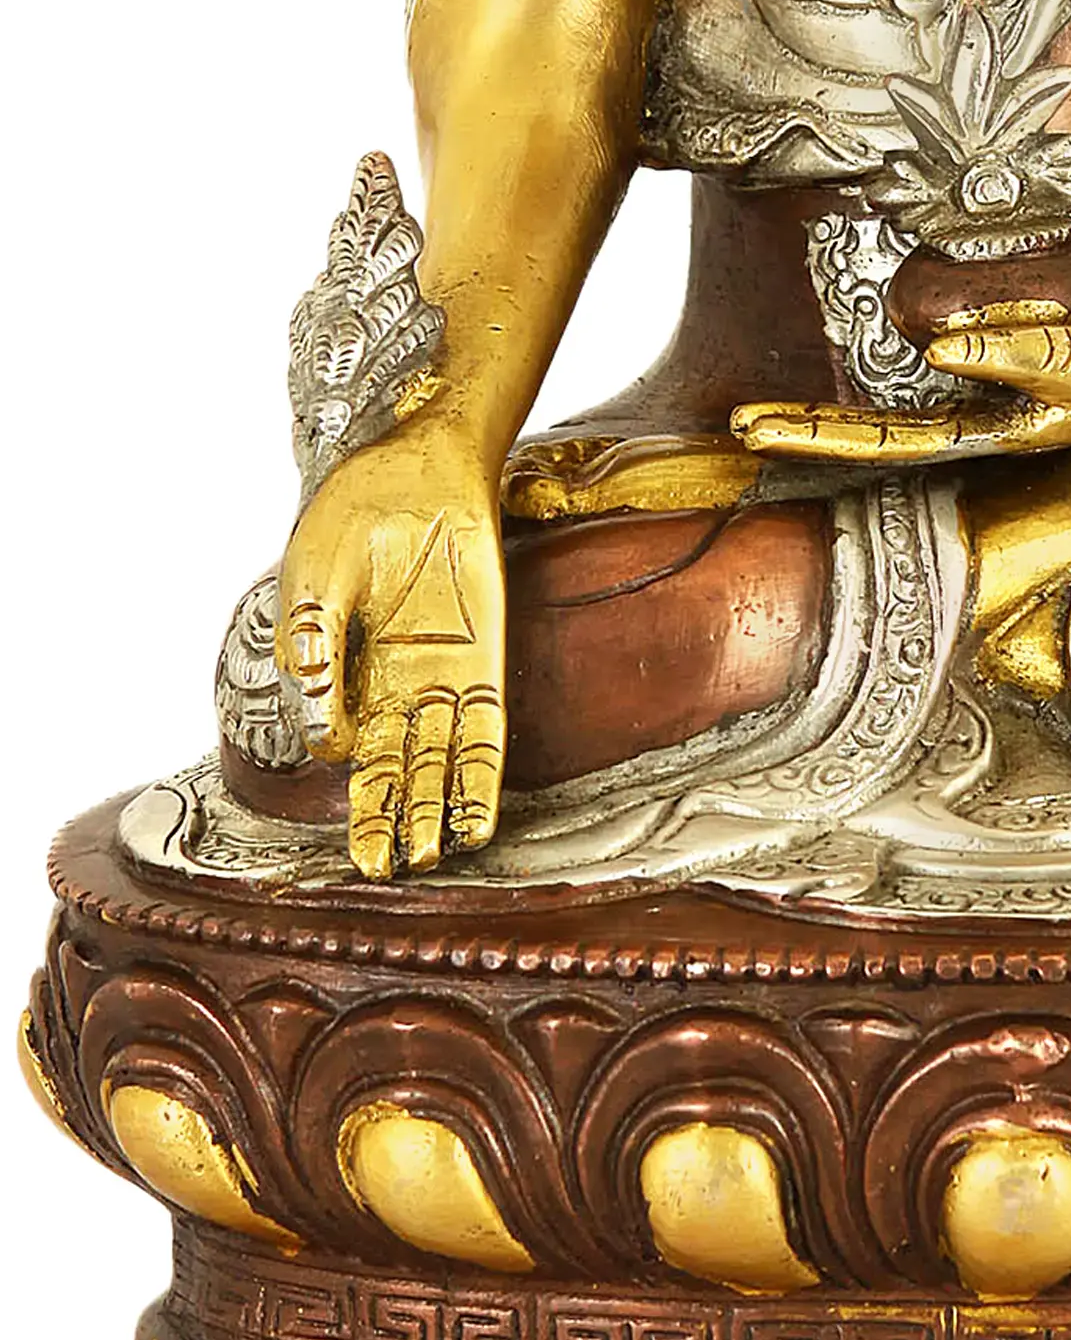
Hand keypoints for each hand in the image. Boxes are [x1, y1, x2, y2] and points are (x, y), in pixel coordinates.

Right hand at [277, 422, 506, 880]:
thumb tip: (326, 740)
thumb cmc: (351, 519)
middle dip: (390, 821)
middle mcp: (401, 686)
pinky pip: (489, 726)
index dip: (353, 796)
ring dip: (436, 808)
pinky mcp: (487, 659)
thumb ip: (311, 656)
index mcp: (350, 675)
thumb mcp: (312, 586)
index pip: (352, 756)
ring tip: (429, 858)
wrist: (415, 468)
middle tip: (383, 871)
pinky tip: (480, 815)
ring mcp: (445, 675)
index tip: (352, 830)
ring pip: (442, 758)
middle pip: (398, 769)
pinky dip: (483, 771)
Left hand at [731, 307, 1070, 464]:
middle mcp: (967, 437)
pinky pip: (909, 411)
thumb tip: (934, 344)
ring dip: (823, 428)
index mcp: (984, 436)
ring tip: (760, 422)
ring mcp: (971, 425)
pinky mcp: (983, 405)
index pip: (882, 439)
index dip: (816, 434)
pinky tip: (830, 413)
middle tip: (733, 426)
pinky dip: (864, 413)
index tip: (751, 429)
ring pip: (882, 430)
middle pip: (867, 441)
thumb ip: (1013, 355)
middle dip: (801, 436)